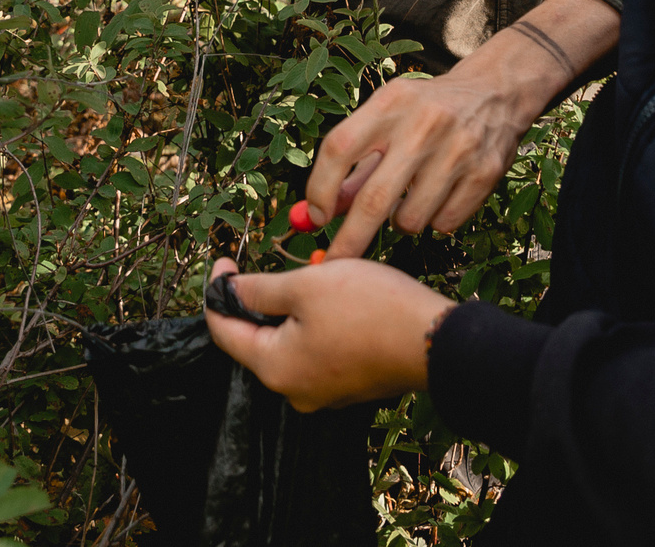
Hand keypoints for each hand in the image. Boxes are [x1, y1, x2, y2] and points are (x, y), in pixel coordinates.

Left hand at [202, 257, 451, 411]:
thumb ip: (260, 289)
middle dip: (260, 300)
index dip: (218, 291)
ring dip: (292, 311)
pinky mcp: (349, 386)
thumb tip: (229, 290)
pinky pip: (318, 353)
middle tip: (272, 264)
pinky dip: (317, 326)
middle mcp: (294, 390)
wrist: (435, 341)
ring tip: (312, 278)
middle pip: (258, 340)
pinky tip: (337, 301)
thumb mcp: (307, 285)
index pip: (224, 332)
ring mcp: (324, 392)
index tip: (224, 261)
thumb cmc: (370, 310)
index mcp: (274, 368)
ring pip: (290, 345)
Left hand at [303, 0, 619, 258]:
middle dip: (349, 240)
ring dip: (400, 222)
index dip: (320, 188)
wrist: (494, 93)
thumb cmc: (425, 112)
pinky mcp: (485, 173)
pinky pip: (443, 224)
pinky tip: (439, 196)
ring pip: (410, 220)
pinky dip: (434, 221)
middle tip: (333, 262)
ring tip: (409, 198)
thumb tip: (317, 215)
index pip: (339, 148)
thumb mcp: (386, 119)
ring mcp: (458, 150)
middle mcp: (424, 124)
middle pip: (374, 198)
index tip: (315, 218)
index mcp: (391, 103)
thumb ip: (354, 165)